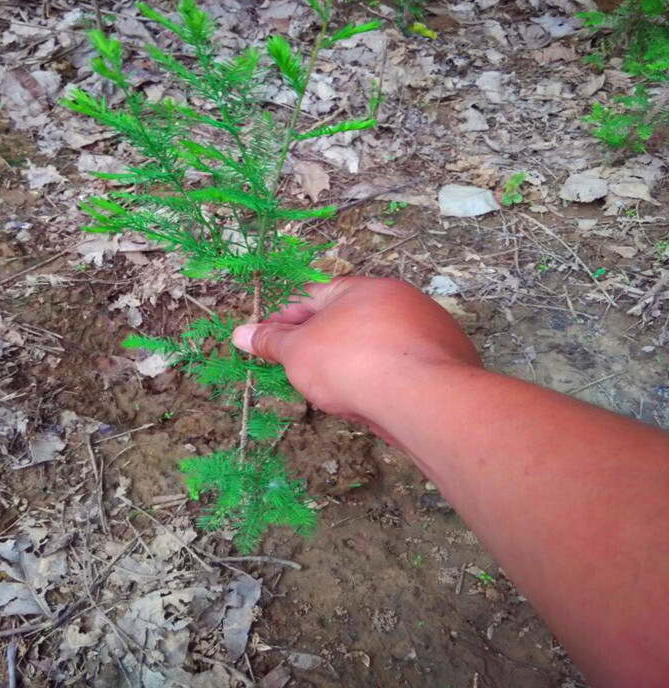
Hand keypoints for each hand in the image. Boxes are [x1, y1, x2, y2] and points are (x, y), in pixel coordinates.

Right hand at [233, 277, 481, 427]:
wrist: (423, 398)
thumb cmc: (351, 363)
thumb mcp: (299, 352)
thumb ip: (271, 341)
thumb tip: (239, 333)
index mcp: (361, 288)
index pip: (312, 297)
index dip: (284, 319)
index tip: (267, 339)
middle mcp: (399, 300)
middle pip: (349, 318)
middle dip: (320, 340)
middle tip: (298, 365)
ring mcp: (428, 329)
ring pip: (379, 342)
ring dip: (353, 360)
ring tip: (334, 388)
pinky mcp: (448, 360)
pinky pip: (404, 364)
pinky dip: (384, 377)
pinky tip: (373, 398)